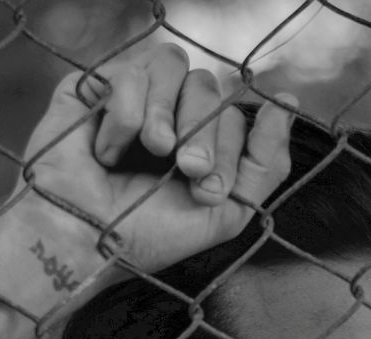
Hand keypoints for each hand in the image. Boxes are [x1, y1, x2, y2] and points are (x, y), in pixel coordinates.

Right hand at [14, 43, 295, 275]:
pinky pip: (129, 71)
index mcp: (197, 141)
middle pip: (207, 85)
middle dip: (203, 132)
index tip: (205, 189)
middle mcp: (165, 113)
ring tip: (150, 150)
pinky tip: (104, 152)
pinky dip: (124, 116)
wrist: (82, 244)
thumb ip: (266, 163)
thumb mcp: (225, 213)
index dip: (228, 146)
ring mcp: (128, 97)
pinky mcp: (91, 88)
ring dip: (166, 114)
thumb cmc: (147, 236)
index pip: (233, 113)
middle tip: (186, 169)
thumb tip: (288, 100)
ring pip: (172, 62)